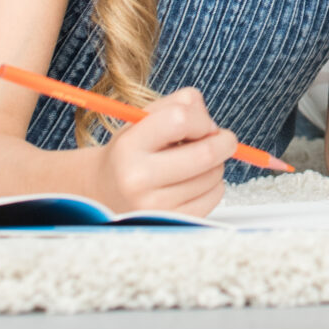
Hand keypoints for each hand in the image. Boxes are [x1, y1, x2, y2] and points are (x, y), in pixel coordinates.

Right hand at [96, 86, 235, 215]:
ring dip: (216, 165)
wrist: (104, 192)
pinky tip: (195, 182)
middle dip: (224, 142)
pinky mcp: (170, 223)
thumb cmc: (131, 151)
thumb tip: (213, 127)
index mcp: (129, 146)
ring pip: (213, 176)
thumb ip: (180, 105)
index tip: (203, 124)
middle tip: (223, 139)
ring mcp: (154, 206)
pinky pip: (214, 198)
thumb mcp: (144, 118)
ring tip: (195, 163)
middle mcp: (138, 178)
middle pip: (206, 154)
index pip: (180, 119)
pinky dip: (214, 186)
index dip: (201, 119)